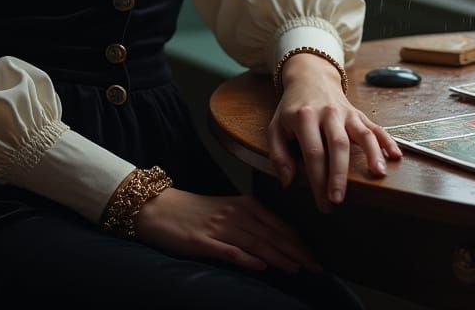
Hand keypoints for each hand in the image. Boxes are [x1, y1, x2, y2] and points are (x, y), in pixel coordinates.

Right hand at [133, 187, 322, 274]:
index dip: (298, 242)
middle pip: (272, 235)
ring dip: (279, 257)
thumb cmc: (193, 212)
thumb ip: (250, 224)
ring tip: (297, 269)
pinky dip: (247, 258)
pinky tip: (261, 266)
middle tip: (316, 268)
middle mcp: (235, 213)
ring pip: (256, 243)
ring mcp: (219, 227)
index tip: (315, 258)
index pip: (278, 225)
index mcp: (243, 204)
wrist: (158, 208)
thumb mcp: (226, 211)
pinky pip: (229, 250)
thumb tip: (276, 245)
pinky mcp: (203, 240)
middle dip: (296, 252)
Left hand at [267, 52, 401, 212]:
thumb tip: (288, 182)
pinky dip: (387, 141)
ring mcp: (346, 113)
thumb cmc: (292, 108)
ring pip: (362, 133)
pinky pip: (375, 127)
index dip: (318, 179)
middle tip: (339, 199)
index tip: (323, 202)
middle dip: (339, 174)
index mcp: (304, 117)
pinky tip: (395, 156)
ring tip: (378, 174)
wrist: (309, 78)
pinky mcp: (358, 114)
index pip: (313, 152)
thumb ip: (278, 155)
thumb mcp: (276, 127)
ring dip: (372, 153)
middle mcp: (327, 113)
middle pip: (337, 144)